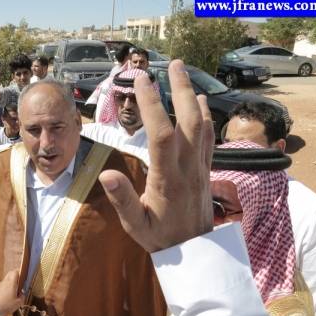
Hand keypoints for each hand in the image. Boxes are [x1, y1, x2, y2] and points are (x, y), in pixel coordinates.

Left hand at [0, 269, 23, 315]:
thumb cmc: (7, 306)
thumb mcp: (18, 303)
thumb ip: (22, 296)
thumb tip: (23, 293)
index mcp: (11, 283)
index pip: (15, 272)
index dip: (19, 271)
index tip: (22, 274)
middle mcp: (4, 282)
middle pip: (9, 274)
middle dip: (14, 276)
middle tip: (18, 281)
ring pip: (5, 280)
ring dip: (9, 283)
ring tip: (12, 291)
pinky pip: (0, 287)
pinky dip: (3, 289)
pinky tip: (4, 296)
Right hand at [98, 60, 213, 252]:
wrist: (195, 250)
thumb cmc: (161, 237)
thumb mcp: (135, 224)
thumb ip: (123, 199)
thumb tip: (106, 174)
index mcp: (167, 178)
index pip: (160, 134)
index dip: (151, 105)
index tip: (142, 81)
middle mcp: (187, 167)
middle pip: (188, 120)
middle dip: (180, 89)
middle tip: (172, 64)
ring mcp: (199, 165)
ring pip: (201, 124)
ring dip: (193, 95)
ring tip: (183, 72)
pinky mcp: (205, 168)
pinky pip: (209, 136)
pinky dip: (205, 114)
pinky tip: (200, 101)